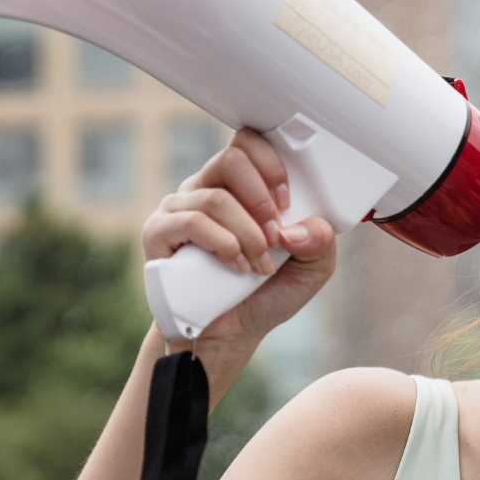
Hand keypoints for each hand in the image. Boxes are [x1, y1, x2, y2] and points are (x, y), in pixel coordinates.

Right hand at [141, 128, 335, 389]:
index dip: (272, 163)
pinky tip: (234, 265)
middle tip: (275, 234)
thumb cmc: (264, 294)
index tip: (289, 200)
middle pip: (231, 159)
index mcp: (240, 187)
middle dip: (262, 198)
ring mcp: (179, 208)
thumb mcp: (310, 270)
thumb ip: (320, 243)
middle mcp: (206, 189)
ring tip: (258, 264)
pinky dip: (222, 243)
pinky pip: (190, 221)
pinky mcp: (158, 232)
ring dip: (247, 233)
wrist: (228, 335)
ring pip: (216, 197)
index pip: (248, 144)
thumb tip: (301, 228)